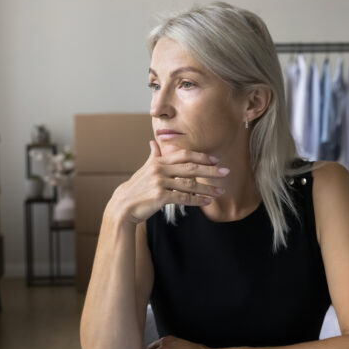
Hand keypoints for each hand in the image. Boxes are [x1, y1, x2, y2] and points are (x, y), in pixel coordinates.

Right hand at [108, 141, 228, 224]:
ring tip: (220, 191)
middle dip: (210, 170)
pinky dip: (197, 200)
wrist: (123, 205)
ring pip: (190, 184)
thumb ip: (153, 156)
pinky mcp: (160, 197)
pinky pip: (184, 198)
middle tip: (226, 172)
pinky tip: (207, 202)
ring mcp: (160, 183)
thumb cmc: (136, 188)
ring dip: (208, 188)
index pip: (184, 155)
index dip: (201, 157)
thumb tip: (153, 143)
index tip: (215, 161)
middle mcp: (159, 169)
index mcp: (158, 161)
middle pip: (190, 167)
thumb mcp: (144, 170)